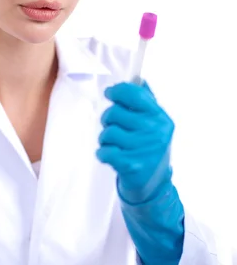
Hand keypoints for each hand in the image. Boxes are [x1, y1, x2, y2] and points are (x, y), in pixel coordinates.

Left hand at [97, 81, 173, 203]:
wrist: (154, 184)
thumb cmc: (151, 149)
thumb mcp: (157, 124)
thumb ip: (147, 101)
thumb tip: (138, 79)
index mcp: (160, 118)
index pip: (135, 94)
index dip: (117, 91)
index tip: (110, 94)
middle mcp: (154, 131)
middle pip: (115, 113)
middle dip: (108, 119)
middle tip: (112, 126)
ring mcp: (142, 149)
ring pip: (107, 133)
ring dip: (105, 138)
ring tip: (114, 144)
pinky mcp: (130, 165)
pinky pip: (104, 151)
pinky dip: (103, 153)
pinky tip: (111, 156)